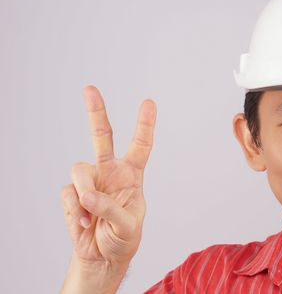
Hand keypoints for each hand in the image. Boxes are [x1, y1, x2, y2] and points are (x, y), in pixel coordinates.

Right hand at [61, 85, 156, 275]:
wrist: (103, 256)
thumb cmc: (123, 237)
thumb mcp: (128, 227)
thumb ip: (111, 209)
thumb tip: (87, 194)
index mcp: (132, 174)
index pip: (141, 145)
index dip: (144, 124)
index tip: (149, 102)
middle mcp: (111, 171)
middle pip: (102, 136)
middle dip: (96, 112)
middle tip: (89, 89)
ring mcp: (91, 180)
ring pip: (79, 169)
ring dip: (84, 191)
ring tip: (92, 215)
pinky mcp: (73, 193)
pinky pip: (68, 192)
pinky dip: (75, 209)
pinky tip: (84, 223)